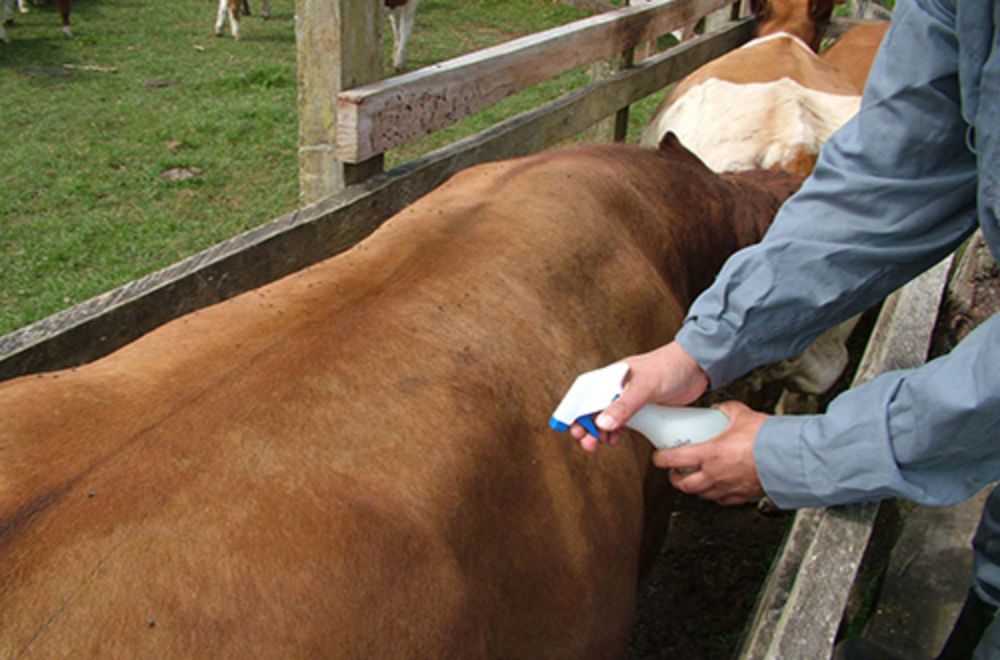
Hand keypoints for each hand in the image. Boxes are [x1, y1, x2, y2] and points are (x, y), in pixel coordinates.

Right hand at [570, 341, 709, 451]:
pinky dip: (615, 433)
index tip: (572, 428)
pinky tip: (614, 440)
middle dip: (585, 426)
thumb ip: (624, 405)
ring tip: (599, 444)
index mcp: (611, 376)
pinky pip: (622, 423)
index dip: (575, 411)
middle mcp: (616, 387)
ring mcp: (628, 399)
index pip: (585, 395)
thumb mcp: (645, 386)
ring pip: (606, 418)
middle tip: (586, 442)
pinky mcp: (642, 409)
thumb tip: (602, 423)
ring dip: (599, 432)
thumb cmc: (670, 366)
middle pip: (592, 409)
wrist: (698, 366)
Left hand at [653, 401, 766, 504]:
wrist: (788, 458)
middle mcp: (715, 474)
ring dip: (694, 488)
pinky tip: (717, 488)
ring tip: (694, 480)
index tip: (658, 457)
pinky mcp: (742, 496)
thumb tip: (720, 408)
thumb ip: (727, 410)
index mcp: (710, 454)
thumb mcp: (742, 415)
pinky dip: (715, 495)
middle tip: (674, 473)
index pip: (675, 460)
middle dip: (675, 480)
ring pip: (702, 495)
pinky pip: (722, 500)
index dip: (662, 459)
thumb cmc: (767, 439)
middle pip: (685, 484)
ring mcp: (728, 488)